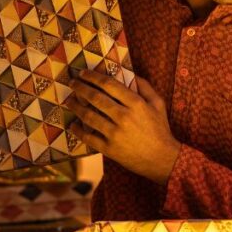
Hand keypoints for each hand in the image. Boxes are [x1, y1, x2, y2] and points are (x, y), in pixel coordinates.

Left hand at [68, 71, 180, 185]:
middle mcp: (123, 116)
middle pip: (96, 98)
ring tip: (69, 100)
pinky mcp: (109, 149)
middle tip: (72, 83)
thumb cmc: (160, 129)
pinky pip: (89, 138)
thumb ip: (145, 87)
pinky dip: (78, 131)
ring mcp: (115, 134)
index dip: (93, 77)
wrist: (162, 159)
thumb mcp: (158, 104)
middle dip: (80, 88)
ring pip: (89, 116)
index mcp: (135, 104)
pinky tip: (72, 125)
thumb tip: (131, 73)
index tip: (83, 73)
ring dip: (76, 106)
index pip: (109, 85)